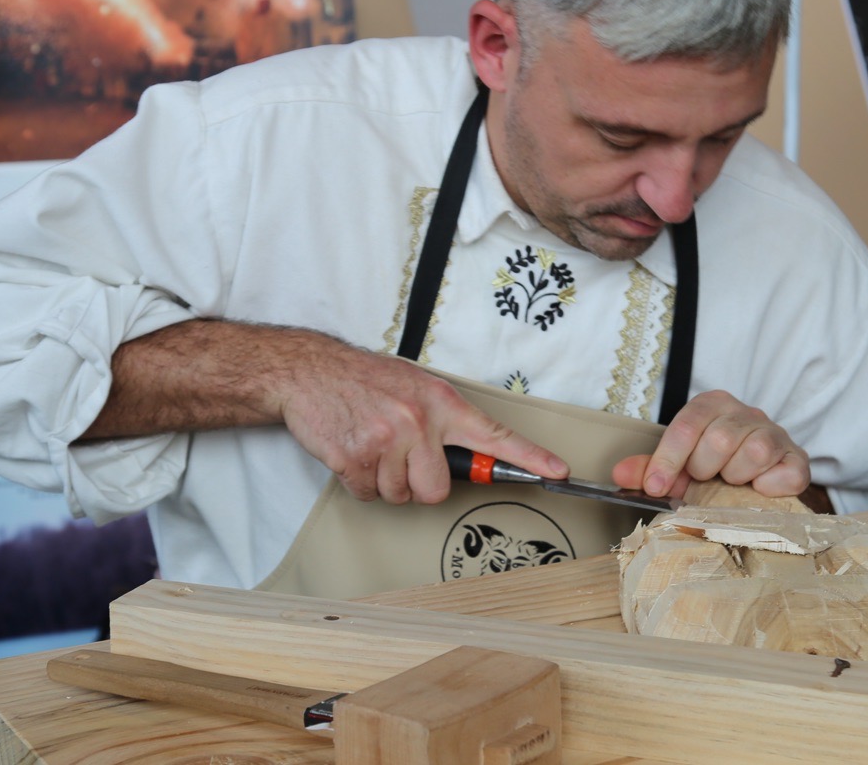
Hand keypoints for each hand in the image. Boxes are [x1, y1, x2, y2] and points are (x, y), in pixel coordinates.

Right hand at [277, 339, 567, 504]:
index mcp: (441, 403)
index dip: (529, 457)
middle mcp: (419, 422)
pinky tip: (352, 452)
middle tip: (401, 459)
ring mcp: (387, 441)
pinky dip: (358, 482)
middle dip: (419, 485)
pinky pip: (368, 494)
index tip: (558, 471)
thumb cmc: (364, 380)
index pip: (494, 435)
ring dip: (384, 482)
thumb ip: (444, 419)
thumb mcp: (415, 386)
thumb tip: (473, 457)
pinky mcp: (355, 458)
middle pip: (438, 490)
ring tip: (372, 446)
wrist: (310, 371)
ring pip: (400, 496)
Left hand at [609, 391, 809, 498]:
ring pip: (755, 451)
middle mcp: (746, 413)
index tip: (656, 486)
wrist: (760, 482)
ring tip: (732, 483)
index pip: (688, 424)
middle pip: (719, 438)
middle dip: (705, 469)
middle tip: (706, 480)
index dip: (668, 458)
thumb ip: (650, 469)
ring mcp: (776, 433)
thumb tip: (619, 475)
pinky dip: (769, 487)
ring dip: (737, 477)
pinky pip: (787, 473)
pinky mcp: (798, 459)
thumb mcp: (679, 467)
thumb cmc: (716, 470)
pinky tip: (759, 490)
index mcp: (713, 405)